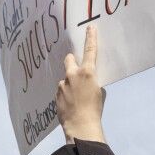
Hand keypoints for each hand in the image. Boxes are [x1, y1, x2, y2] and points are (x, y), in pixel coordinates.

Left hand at [56, 24, 105, 143]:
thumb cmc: (94, 110)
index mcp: (88, 72)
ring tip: (75, 97)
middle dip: (72, 61)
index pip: (90, 50)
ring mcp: (62, 84)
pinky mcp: (56, 94)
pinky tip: (70, 104)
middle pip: (69, 59)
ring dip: (69, 83)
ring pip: (65, 78)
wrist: (80, 126)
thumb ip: (93, 82)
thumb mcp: (99, 92)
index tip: (90, 28)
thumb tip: (87, 81)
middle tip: (76, 68)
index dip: (91, 38)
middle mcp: (73, 75)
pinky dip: (65, 94)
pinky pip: (61, 90)